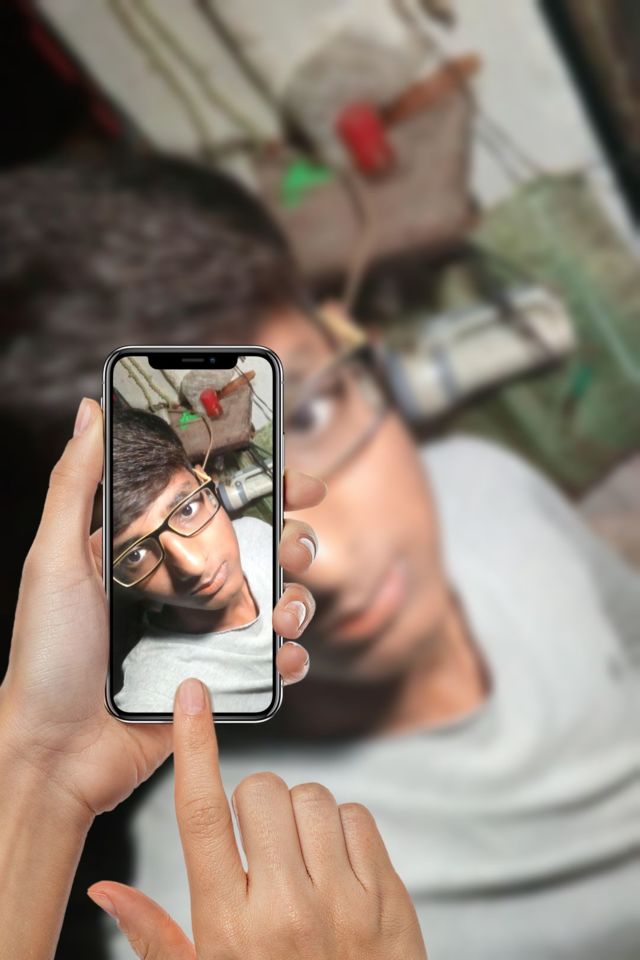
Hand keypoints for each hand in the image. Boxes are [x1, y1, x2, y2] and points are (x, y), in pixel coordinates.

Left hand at [0, 398, 323, 819]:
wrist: (55, 753)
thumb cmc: (47, 655)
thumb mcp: (54, 559)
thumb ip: (75, 482)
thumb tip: (90, 410)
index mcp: (152, 549)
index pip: (218, 503)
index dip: (263, 486)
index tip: (296, 480)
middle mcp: (186, 585)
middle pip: (263, 547)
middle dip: (295, 541)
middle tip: (294, 549)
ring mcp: (206, 632)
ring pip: (279, 600)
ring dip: (300, 598)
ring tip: (285, 612)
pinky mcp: (219, 677)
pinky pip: (272, 660)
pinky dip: (292, 656)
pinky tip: (285, 656)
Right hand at [88, 679, 428, 959]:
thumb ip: (155, 935)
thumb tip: (107, 891)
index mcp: (229, 927)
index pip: (201, 815)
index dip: (193, 746)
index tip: (192, 698)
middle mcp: (285, 908)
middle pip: (261, 790)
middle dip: (254, 801)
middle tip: (259, 842)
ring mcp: (343, 901)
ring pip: (313, 796)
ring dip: (299, 814)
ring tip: (299, 859)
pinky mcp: (387, 896)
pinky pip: (358, 816)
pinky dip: (342, 828)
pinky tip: (334, 866)